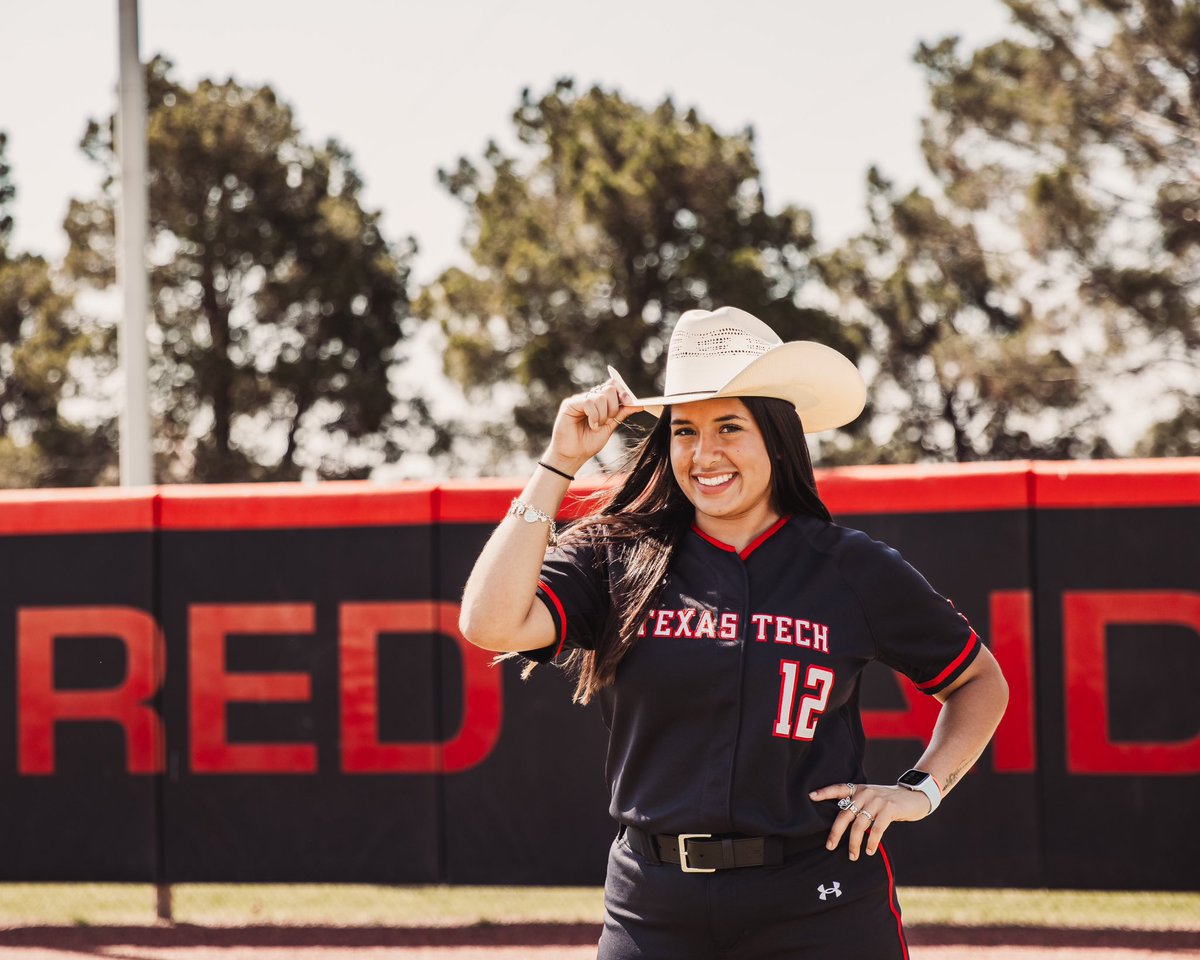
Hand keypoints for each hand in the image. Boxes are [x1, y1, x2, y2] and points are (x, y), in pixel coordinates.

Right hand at [544, 378, 642, 470]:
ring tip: (596, 426)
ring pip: (600, 396)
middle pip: (609, 388)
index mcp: (599, 402)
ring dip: (603, 415)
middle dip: (614, 406)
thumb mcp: (610, 428)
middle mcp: (589, 398)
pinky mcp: (570, 404)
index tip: (630, 402)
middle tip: (608, 420)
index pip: (613, 386)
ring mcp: (579, 400)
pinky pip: (588, 402)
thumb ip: (621, 414)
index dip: (623, 392)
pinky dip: (594, 415)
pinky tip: (592, 425)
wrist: (573, 456)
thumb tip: (639, 404)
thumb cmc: (588, 444)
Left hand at [808, 782, 933, 860]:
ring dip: (854, 843)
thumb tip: (842, 824)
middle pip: (845, 814)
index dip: (824, 793)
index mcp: (858, 789)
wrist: (913, 797)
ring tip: (853, 855)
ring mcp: (877, 801)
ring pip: (859, 825)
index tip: (810, 797)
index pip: (838, 789)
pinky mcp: (890, 809)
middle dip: (836, 832)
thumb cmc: (888, 802)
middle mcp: (865, 793)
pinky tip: (869, 850)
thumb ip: (858, 806)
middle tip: (830, 846)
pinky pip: (877, 828)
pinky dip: (872, 841)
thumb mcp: (871, 798)